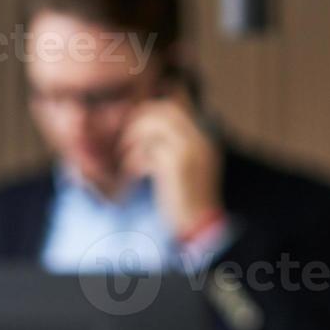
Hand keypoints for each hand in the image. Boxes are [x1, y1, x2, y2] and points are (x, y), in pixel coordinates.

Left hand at [118, 85, 222, 237]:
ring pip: (153, 125)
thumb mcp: (186, 167)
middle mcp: (201, 138)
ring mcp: (191, 148)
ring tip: (124, 158)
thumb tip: (143, 126)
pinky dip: (134, 160)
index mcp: (205, 137)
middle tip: (124, 141)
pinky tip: (131, 175)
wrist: (200, 226)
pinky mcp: (177, 163)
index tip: (134, 123)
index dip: (152, 108)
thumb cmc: (187, 199)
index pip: (178, 103)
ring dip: (133, 139)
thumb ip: (173, 145)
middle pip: (163, 109)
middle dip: (139, 120)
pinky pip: (147, 149)